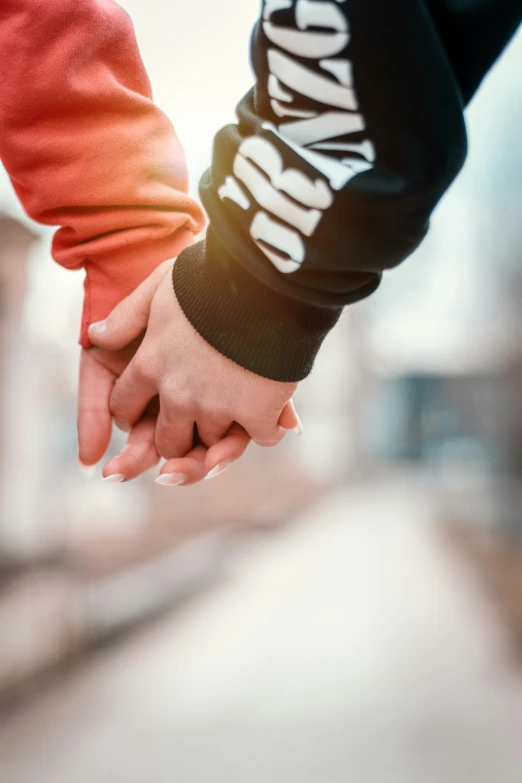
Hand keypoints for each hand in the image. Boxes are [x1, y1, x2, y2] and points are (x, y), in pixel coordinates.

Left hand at [88, 260, 300, 479]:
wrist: (264, 277)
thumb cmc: (212, 275)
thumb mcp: (159, 284)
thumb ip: (127, 316)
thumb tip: (95, 335)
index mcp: (150, 365)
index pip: (124, 407)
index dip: (131, 412)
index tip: (143, 411)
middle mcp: (178, 394)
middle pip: (167, 441)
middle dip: (175, 440)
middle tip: (189, 429)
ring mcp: (217, 407)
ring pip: (211, 444)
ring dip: (222, 434)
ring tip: (235, 416)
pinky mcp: (257, 412)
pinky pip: (262, 438)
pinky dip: (269, 429)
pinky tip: (274, 417)